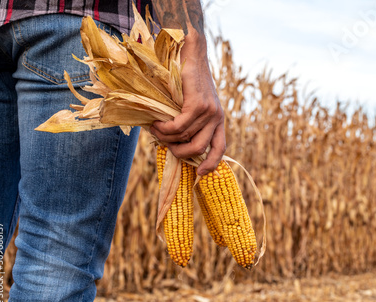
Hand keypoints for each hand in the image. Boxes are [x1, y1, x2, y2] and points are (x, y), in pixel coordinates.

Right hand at [150, 32, 225, 175]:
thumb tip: (173, 143)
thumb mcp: (190, 104)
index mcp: (218, 120)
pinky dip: (166, 129)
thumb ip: (187, 122)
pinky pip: (180, 126)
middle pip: (199, 149)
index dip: (211, 164)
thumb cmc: (185, 80)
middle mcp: (217, 117)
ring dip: (166, 138)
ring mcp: (210, 111)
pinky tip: (157, 123)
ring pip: (185, 137)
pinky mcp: (199, 104)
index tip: (200, 174)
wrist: (190, 53)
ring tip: (155, 129)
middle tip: (163, 143)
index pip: (220, 148)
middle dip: (178, 153)